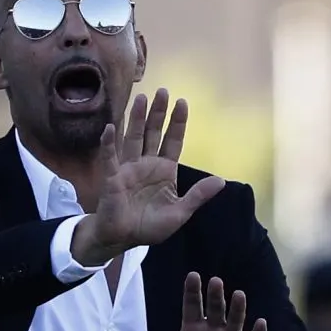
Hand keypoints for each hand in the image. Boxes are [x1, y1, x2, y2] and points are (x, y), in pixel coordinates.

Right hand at [71, 89, 224, 263]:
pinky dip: (109, 144)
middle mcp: (146, 164)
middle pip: (153, 133)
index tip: (182, 102)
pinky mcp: (112, 177)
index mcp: (164, 171)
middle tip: (163, 91)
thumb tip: (221, 181)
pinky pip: (110, 158)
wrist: (122, 239)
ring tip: (141, 97)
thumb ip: (198, 196)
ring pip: (133, 138)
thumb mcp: (180, 213)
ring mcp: (128, 168)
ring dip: (136, 118)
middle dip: (158, 113)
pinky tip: (110, 128)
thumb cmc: (149, 227)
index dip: (177, 122)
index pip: (173, 141)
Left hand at [146, 272, 266, 330]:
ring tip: (239, 295)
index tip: (193, 275)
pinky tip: (261, 322)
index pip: (192, 307)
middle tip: (215, 281)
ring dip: (237, 308)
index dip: (192, 292)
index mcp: (194, 330)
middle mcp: (213, 330)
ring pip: (234, 320)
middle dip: (215, 296)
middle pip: (214, 309)